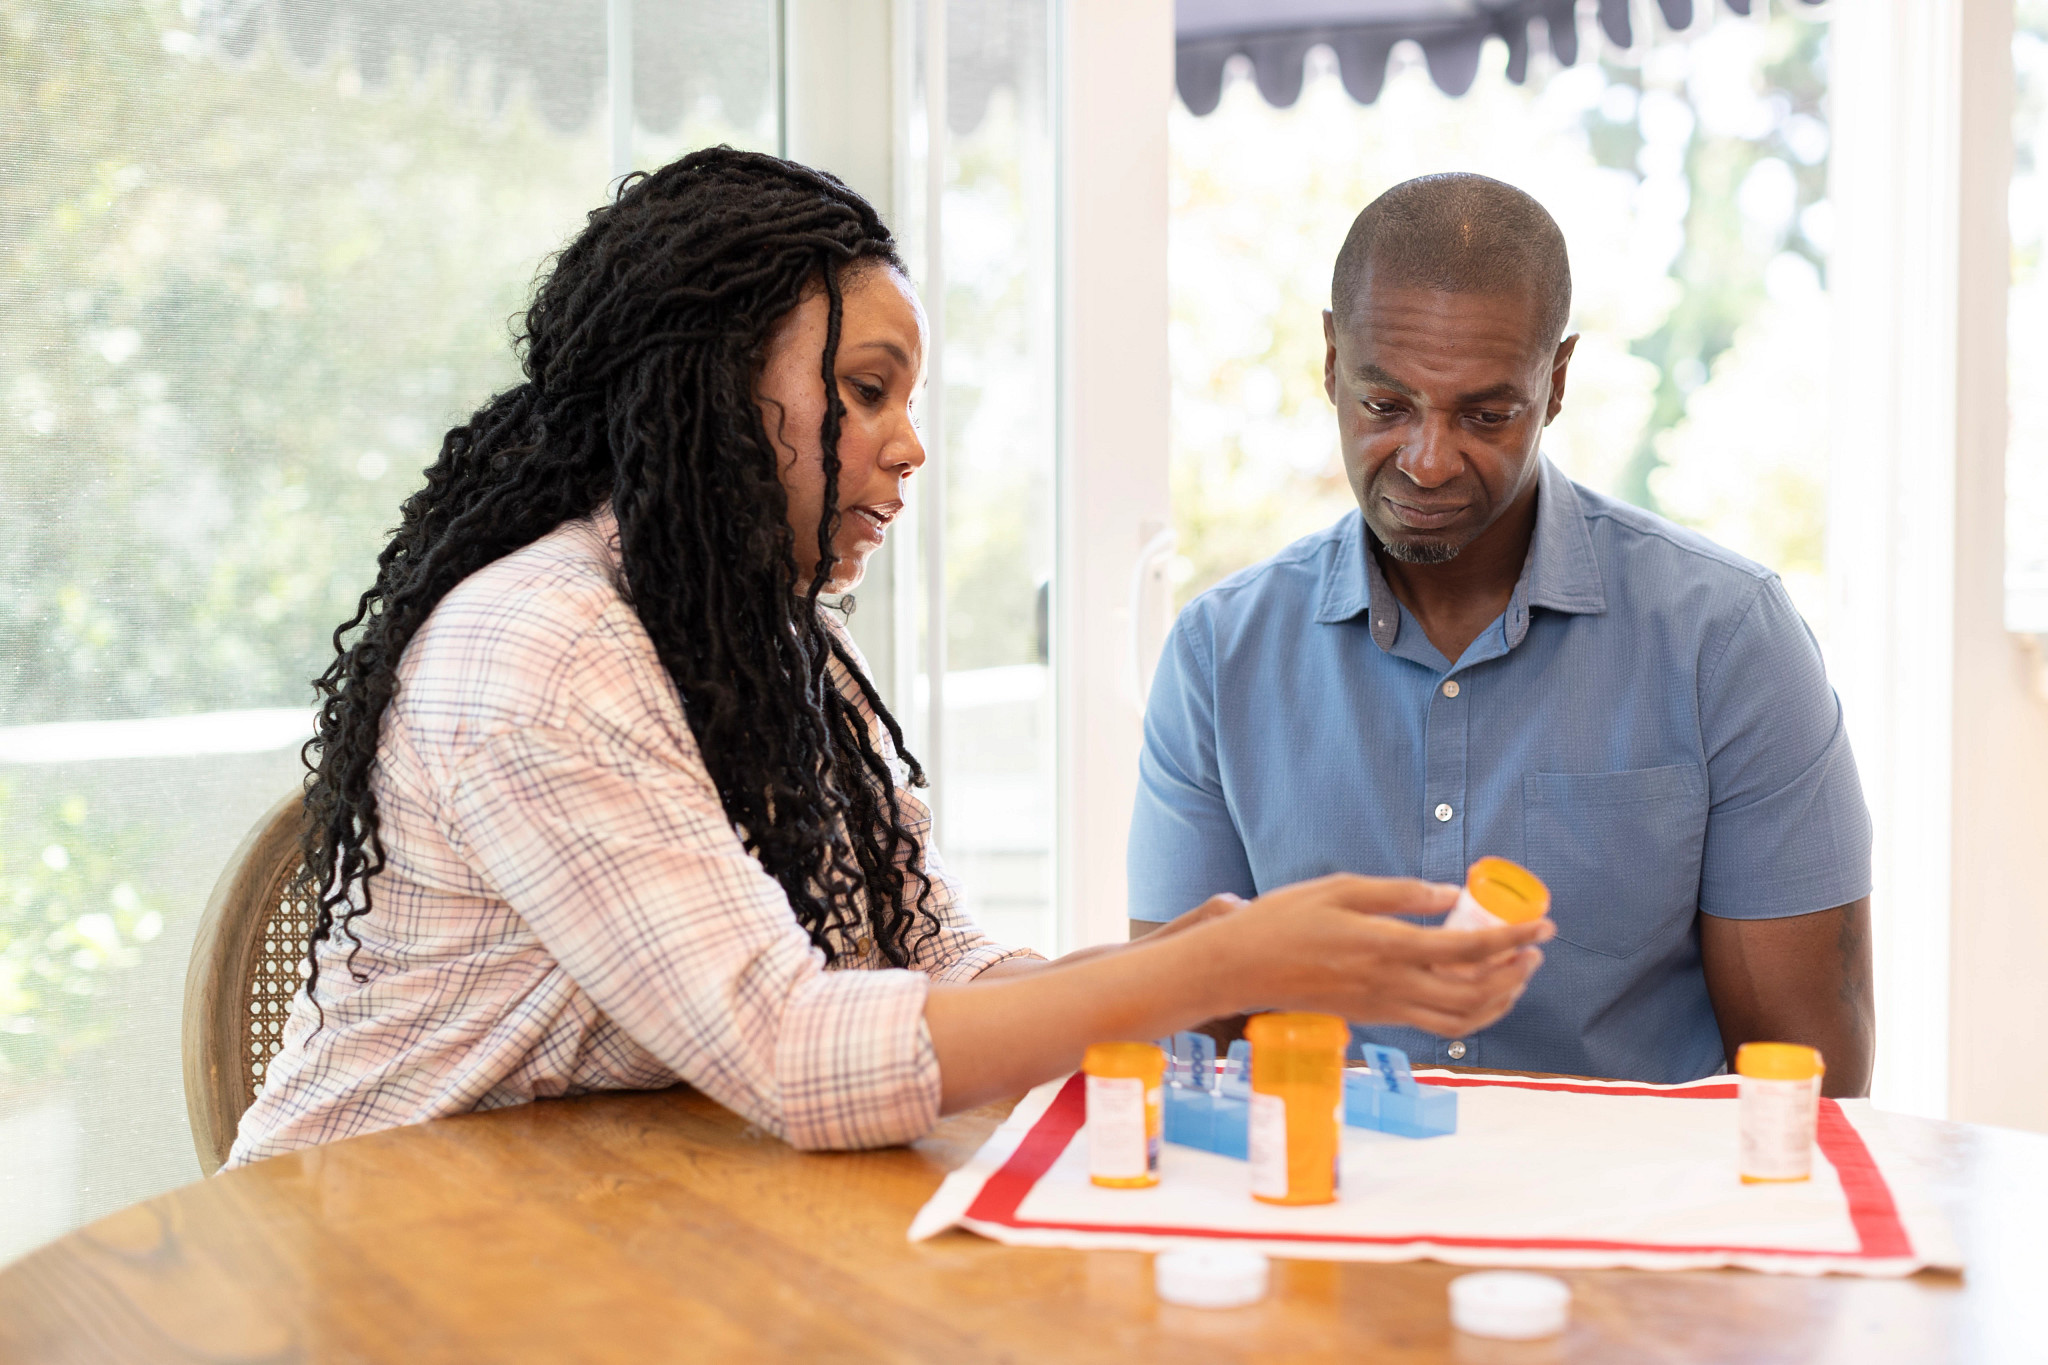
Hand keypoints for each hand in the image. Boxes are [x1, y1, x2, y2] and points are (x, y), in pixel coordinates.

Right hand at [1200, 873, 1552, 1037]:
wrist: (1240, 968)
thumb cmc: (1284, 920)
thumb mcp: (1341, 888)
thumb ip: (1400, 893)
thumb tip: (1451, 895)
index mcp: (1387, 947)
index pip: (1469, 949)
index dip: (1514, 940)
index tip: (1544, 926)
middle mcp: (1391, 985)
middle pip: (1475, 994)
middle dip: (1515, 974)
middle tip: (1535, 950)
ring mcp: (1383, 1007)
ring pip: (1460, 1019)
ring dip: (1498, 1000)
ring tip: (1515, 974)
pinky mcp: (1374, 1017)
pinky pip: (1436, 1024)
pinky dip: (1469, 1012)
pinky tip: (1475, 989)